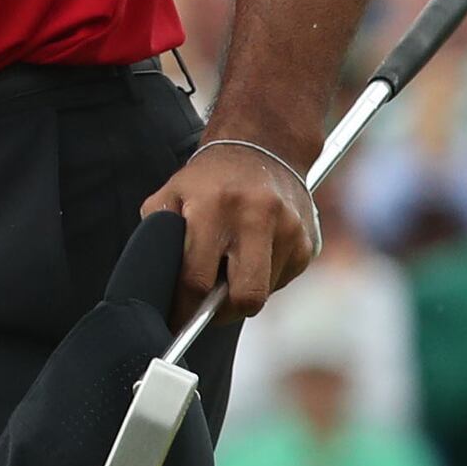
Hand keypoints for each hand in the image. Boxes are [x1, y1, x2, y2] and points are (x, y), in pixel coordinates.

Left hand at [143, 137, 315, 322]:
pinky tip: (254, 253)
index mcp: (214, 207)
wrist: (263, 146)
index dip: (183, 308)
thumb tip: (157, 284)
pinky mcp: (309, 242)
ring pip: (264, 293)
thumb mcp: (172, 194)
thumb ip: (159, 235)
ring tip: (231, 265)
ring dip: (243, 290)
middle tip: (207, 305)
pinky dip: (264, 277)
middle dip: (222, 311)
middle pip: (244, 298)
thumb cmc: (209, 179)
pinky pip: (282, 281)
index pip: (197, 279)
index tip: (175, 320)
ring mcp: (289, 230)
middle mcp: (256, 218)